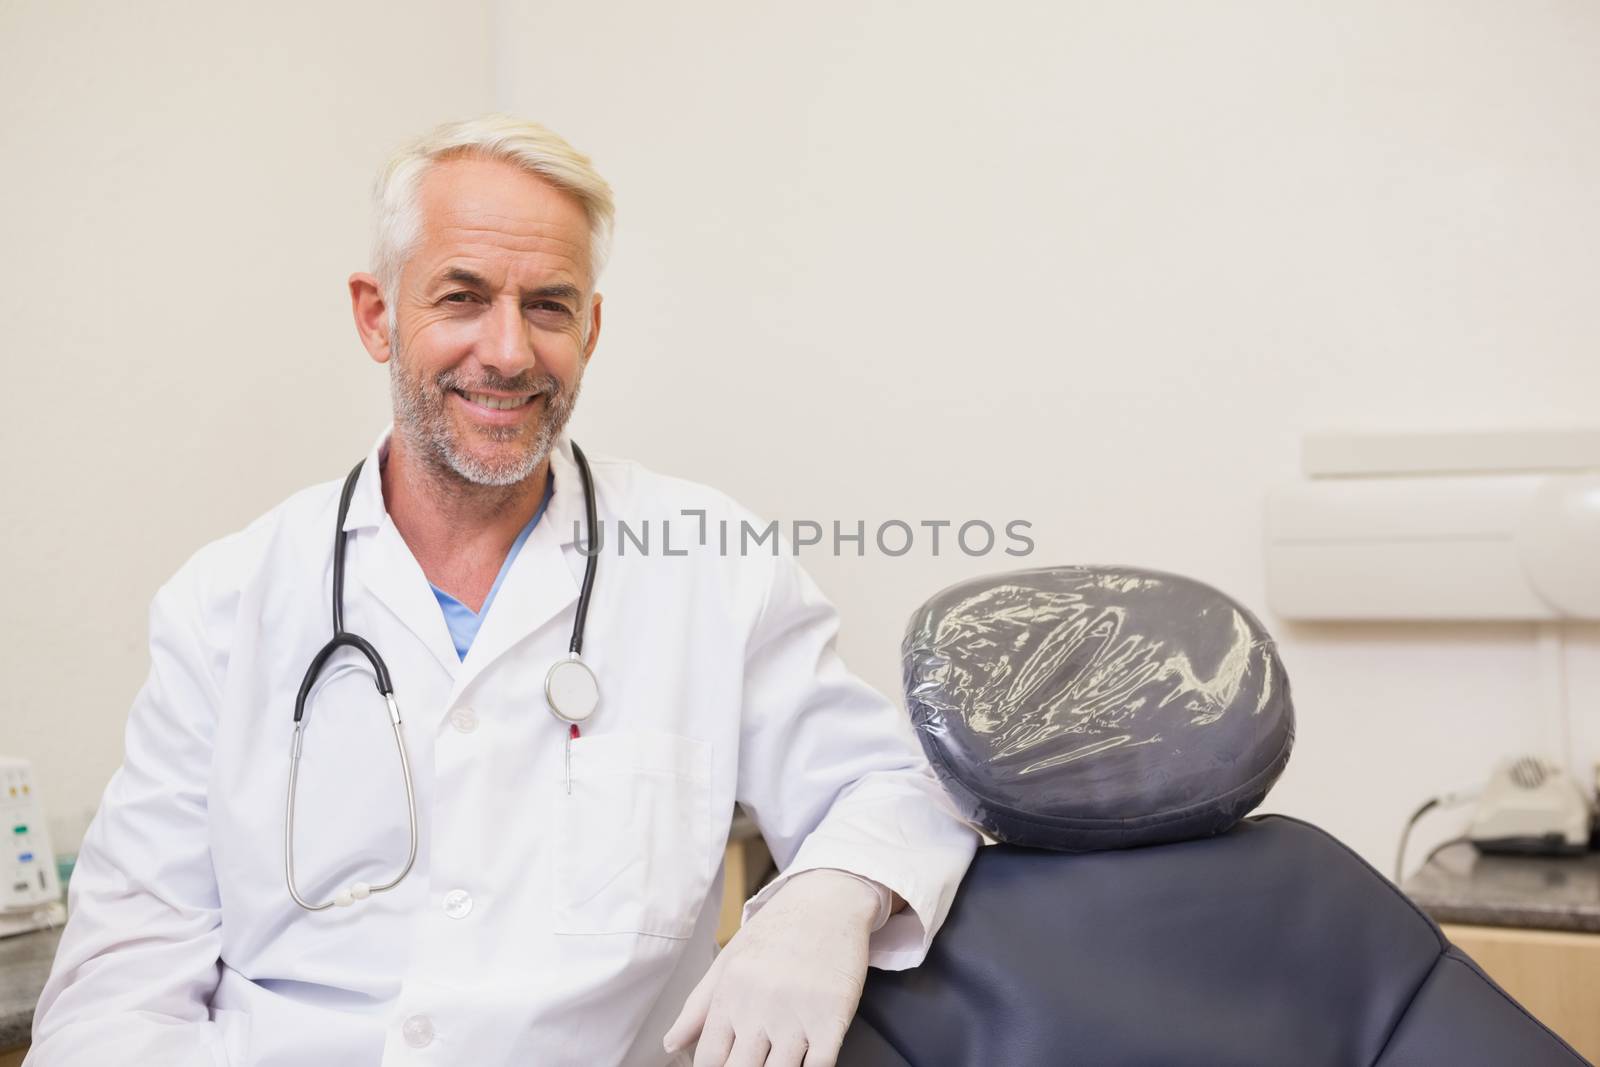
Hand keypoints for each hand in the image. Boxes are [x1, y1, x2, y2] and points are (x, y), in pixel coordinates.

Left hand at [663, 869, 879, 1065]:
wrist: (828, 900)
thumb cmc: (778, 931)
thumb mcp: (730, 960)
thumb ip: (698, 1006)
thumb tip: (671, 1044)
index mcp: (730, 994)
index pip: (709, 1059)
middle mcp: (759, 1007)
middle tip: (751, 1062)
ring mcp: (796, 1015)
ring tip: (776, 1061)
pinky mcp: (832, 1018)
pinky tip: (806, 1062)